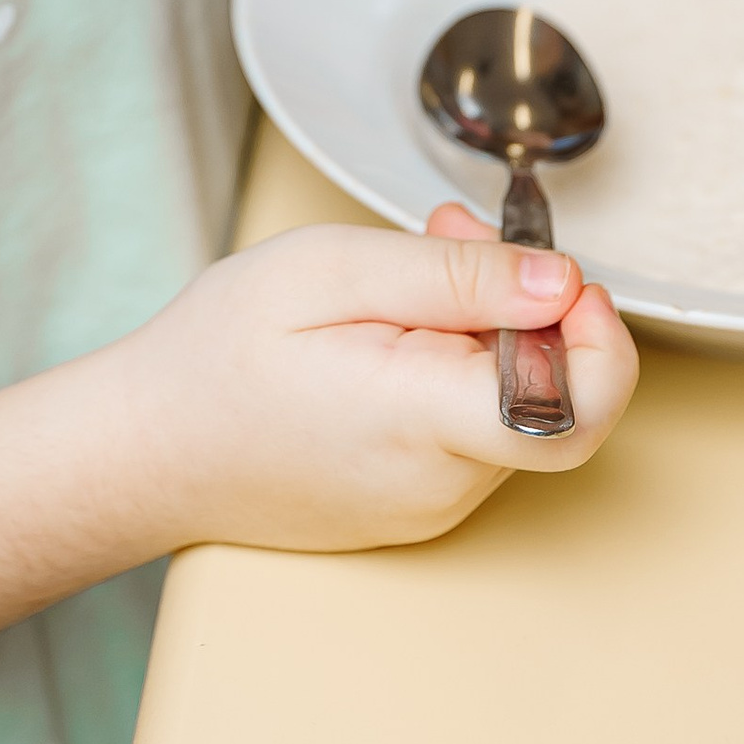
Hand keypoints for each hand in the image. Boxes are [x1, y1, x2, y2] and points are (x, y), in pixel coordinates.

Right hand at [125, 206, 638, 550]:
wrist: (144, 451)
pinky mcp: (417, 508)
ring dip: (488, 332)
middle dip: (528, 304)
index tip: (565, 281)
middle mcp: (442, 483)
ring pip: (514, 409)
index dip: (599, 340)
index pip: (577, 412)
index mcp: (421, 422)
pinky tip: (393, 330)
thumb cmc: (216, 355)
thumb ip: (454, 277)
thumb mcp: (329, 270)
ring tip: (402, 276)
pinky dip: (457, 372)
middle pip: (551, 397)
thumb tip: (560, 283)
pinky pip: (473, 433)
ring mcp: (432, 506)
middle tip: (453, 234)